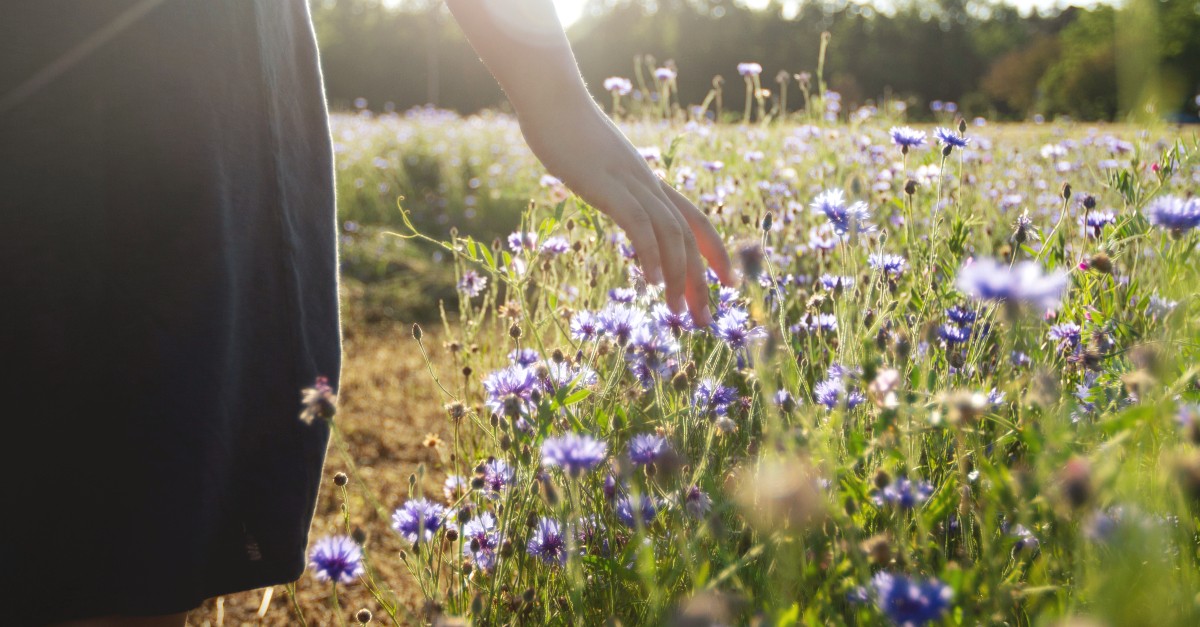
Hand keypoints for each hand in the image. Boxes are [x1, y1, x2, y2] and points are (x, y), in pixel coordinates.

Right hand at [515, 95, 733, 325]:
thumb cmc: (565, 129)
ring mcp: (630, 183)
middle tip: (703, 321)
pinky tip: (652, 282)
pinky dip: (651, 254)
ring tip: (678, 312)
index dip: (716, 252)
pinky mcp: (608, 186)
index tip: (726, 285)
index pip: (694, 219)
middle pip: (688, 235)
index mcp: (647, 181)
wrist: (551, 98)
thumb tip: (603, 191)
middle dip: (700, 281)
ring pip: (671, 234)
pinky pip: (640, 225)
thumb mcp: (595, 162)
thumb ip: (607, 181)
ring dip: (680, 277)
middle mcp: (648, 184)